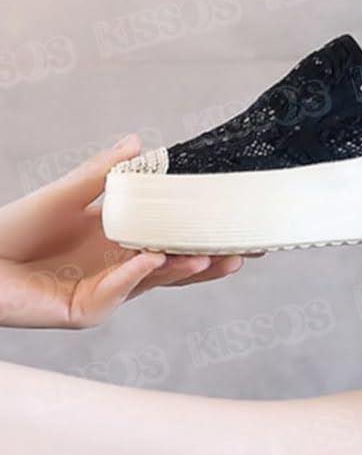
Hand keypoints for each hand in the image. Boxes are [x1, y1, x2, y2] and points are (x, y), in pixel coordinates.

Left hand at [0, 135, 251, 328]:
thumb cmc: (16, 229)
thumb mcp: (67, 195)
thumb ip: (104, 174)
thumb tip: (139, 143)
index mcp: (121, 245)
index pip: (172, 242)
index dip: (203, 236)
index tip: (236, 226)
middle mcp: (121, 272)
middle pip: (176, 269)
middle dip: (211, 261)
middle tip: (245, 251)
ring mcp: (108, 294)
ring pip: (155, 283)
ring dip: (184, 271)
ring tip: (215, 258)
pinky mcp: (87, 311)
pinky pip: (117, 292)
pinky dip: (134, 275)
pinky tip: (154, 259)